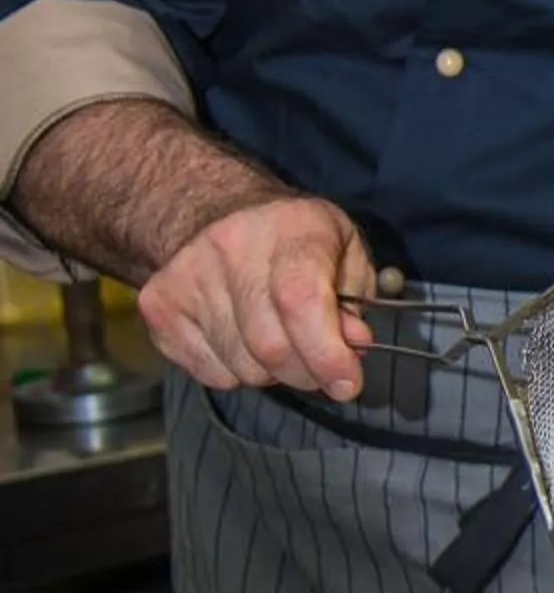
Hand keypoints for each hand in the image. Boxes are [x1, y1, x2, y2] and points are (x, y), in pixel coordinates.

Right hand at [137, 194, 377, 399]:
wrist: (214, 210)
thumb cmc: (293, 236)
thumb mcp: (343, 249)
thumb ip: (355, 298)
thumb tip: (352, 344)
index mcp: (290, 228)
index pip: (301, 301)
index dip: (326, 353)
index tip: (347, 383)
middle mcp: (232, 248)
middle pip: (270, 345)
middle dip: (306, 372)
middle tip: (320, 365)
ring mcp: (188, 277)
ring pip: (241, 367)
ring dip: (271, 372)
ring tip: (277, 339)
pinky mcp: (160, 305)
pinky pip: (211, 373)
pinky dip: (237, 371)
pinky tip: (242, 337)